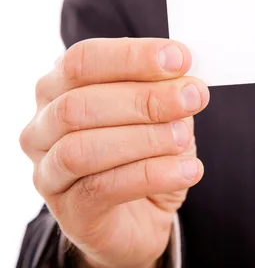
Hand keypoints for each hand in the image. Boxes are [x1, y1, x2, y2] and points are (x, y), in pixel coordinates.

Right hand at [20, 38, 208, 266]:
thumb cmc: (146, 153)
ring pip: (83, 148)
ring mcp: (49, 172)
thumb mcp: (160, 112)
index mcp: (60, 88)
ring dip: (144, 138)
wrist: (142, 216)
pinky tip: (187, 170)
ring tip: (184, 138)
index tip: (180, 59)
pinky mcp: (69, 211)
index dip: (132, 57)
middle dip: (144, 98)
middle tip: (193, 97)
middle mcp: (43, 127)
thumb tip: (185, 81)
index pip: (83, 60)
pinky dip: (153, 175)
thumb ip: (166, 90)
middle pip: (79, 103)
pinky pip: (103, 189)